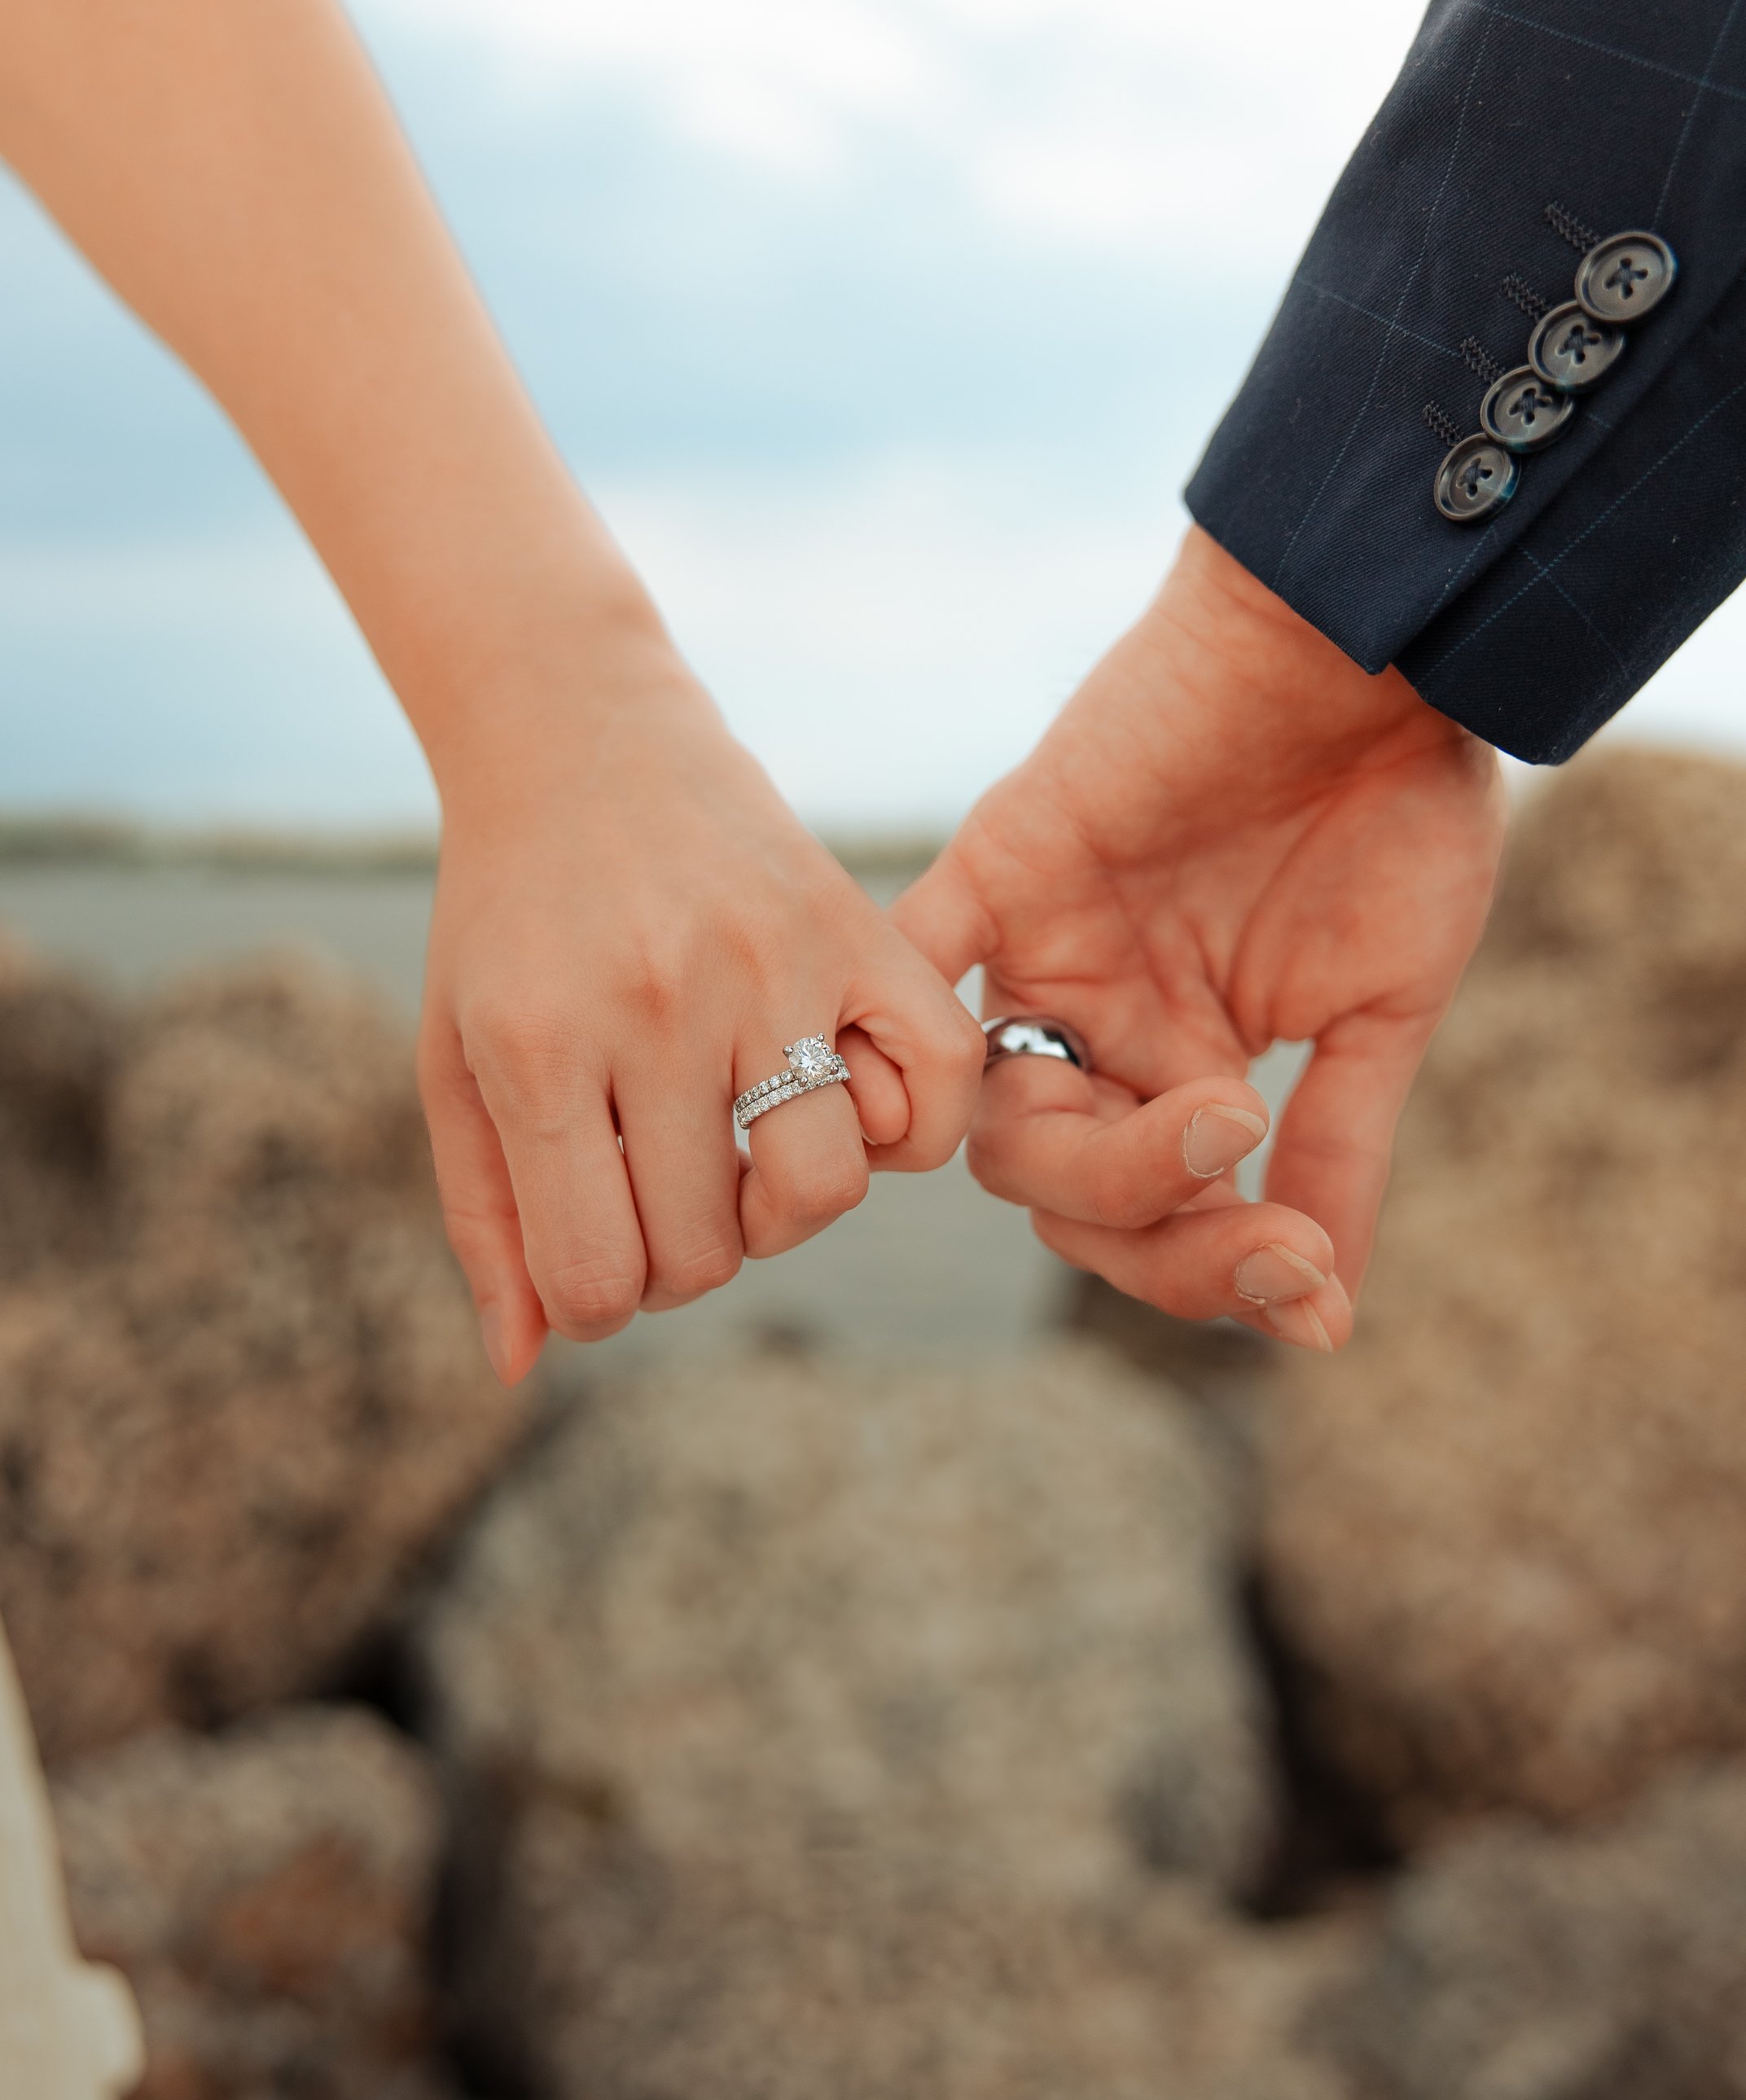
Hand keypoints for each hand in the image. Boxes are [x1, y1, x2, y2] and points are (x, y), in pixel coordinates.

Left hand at [419, 604, 983, 1384]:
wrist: (576, 734)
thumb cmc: (505, 917)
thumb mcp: (453, 1061)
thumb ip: (485, 1219)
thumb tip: (527, 1365)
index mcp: (541, 1046)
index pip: (598, 1278)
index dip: (599, 1302)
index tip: (595, 1250)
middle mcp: (661, 1007)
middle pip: (709, 1251)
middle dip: (680, 1254)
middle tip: (658, 1186)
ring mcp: (771, 964)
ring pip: (825, 1192)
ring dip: (780, 1211)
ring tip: (738, 1150)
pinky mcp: (858, 927)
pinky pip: (938, 1091)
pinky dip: (905, 1131)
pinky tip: (837, 1095)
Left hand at [893, 526, 1505, 1348]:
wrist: (1379, 643)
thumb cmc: (1398, 802)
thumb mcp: (1385, 1003)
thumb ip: (1339, 1146)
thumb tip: (1322, 1312)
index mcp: (1183, 1059)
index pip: (1148, 1214)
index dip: (1213, 1271)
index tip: (1311, 1288)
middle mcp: (1099, 1021)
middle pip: (1056, 1189)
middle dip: (1163, 1236)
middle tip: (1271, 1231)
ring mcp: (1044, 949)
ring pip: (993, 1121)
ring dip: (1102, 1166)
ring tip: (1225, 1121)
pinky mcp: (1003, 864)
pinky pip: (912, 959)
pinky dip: (901, 1029)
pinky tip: (950, 1100)